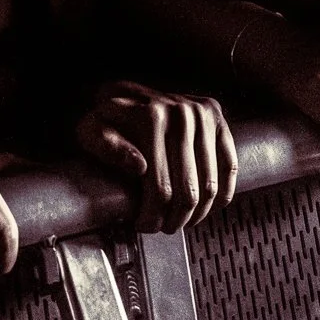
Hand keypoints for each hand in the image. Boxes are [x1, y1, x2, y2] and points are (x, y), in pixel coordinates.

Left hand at [75, 81, 236, 232]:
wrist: (124, 93)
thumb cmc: (106, 119)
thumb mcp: (90, 130)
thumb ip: (104, 146)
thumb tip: (140, 166)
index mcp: (149, 118)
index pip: (160, 188)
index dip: (152, 216)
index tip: (143, 225)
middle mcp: (180, 112)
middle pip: (188, 192)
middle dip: (175, 220)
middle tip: (163, 226)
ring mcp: (200, 113)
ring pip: (211, 185)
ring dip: (197, 213)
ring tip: (181, 219)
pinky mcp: (215, 115)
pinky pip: (229, 165)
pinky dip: (222, 193)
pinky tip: (206, 204)